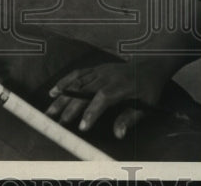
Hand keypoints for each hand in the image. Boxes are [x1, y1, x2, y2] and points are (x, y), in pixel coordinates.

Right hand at [45, 62, 167, 138]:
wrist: (151, 67)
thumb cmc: (148, 90)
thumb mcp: (145, 106)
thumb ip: (129, 119)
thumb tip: (118, 134)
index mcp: (119, 87)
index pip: (101, 99)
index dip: (91, 112)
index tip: (82, 127)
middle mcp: (106, 77)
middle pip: (83, 91)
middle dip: (69, 108)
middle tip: (57, 123)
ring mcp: (99, 71)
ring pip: (76, 83)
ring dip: (62, 97)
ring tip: (50, 111)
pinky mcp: (96, 68)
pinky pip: (77, 74)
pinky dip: (64, 81)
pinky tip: (54, 91)